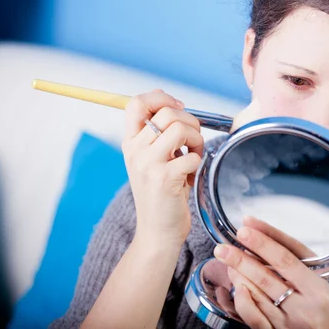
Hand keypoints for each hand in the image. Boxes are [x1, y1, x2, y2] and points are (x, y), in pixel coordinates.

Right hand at [122, 89, 203, 249]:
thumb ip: (158, 135)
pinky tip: (190, 177)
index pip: (136, 103)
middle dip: (190, 121)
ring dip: (197, 140)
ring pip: (180, 128)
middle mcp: (134, 150)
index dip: (160, 97)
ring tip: (193, 156)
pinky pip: (193, 156)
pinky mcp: (164, 179)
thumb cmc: (162, 193)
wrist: (158, 231)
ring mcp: (148, 164)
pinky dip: (198, 164)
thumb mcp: (152, 160)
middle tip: (194, 140)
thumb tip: (176, 106)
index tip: (179, 107)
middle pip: (167, 112)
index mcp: (130, 143)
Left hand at [213, 223, 328, 328]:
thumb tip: (265, 241)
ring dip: (239, 275)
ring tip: (227, 260)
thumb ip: (298, 266)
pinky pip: (254, 319)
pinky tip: (236, 287)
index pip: (286, 260)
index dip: (263, 243)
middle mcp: (303, 308)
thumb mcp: (323, 284)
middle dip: (241, 259)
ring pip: (257, 296)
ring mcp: (288, 324)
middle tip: (224, 246)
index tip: (246, 229)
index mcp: (317, 290)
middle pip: (266, 277)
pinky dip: (242, 301)